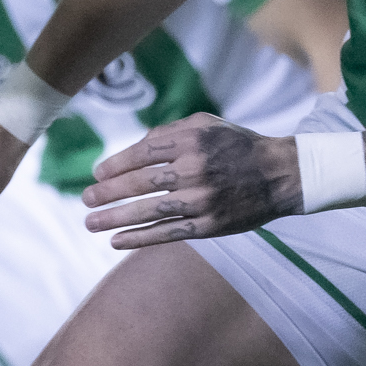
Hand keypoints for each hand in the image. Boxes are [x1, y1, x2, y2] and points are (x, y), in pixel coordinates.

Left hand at [81, 114, 294, 246]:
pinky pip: (168, 233)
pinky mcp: (210, 225)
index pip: (142, 153)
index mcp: (191, 141)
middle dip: (108, 193)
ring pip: (149, 210)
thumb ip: (170, 131)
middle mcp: (194, 169)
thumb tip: (133, 148)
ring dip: (115, 218)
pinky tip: (116, 241)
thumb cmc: (236, 145)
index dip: (115, 165)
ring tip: (91, 223)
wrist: (280, 174)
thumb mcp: (206, 124)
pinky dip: (139, 238)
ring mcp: (202, 199)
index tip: (97, 174)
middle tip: (85, 199)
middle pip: (140, 183)